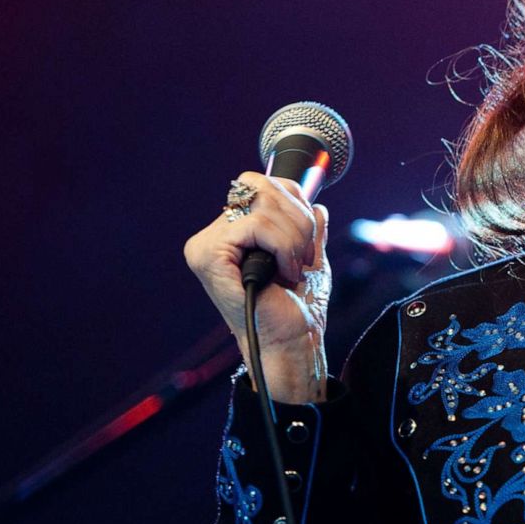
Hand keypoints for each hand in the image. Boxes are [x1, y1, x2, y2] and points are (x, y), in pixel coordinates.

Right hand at [185, 171, 330, 402]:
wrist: (292, 340)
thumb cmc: (297, 307)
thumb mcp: (308, 256)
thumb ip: (309, 228)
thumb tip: (318, 204)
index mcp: (229, 233)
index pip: (261, 183)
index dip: (295, 202)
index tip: (306, 241)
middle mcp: (211, 236)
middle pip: (261, 185)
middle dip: (297, 218)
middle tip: (301, 255)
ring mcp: (206, 245)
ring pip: (262, 204)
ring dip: (293, 237)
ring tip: (292, 267)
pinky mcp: (209, 256)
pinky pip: (255, 224)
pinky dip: (282, 245)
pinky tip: (282, 272)